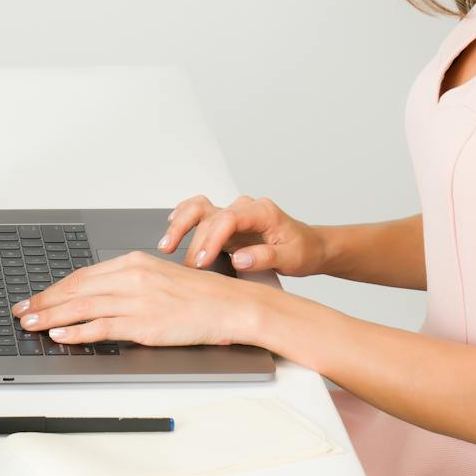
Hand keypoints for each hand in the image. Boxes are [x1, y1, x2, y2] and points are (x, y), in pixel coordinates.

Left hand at [9, 250, 264, 346]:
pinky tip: (61, 335)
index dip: (54, 288)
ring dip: (51, 316)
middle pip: (76, 289)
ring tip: (31, 324)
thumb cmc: (199, 295)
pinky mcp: (145, 324)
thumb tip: (97, 295)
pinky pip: (103, 327)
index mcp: (134, 262)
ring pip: (83, 307)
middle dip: (44, 301)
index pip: (83, 275)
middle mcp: (132, 277)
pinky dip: (78, 331)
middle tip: (21, 311)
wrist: (230, 306)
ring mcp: (138, 301)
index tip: (36, 297)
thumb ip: (129, 282)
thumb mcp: (159, 277)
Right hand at [159, 193, 325, 276]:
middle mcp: (244, 208)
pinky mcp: (225, 224)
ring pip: (199, 208)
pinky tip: (171, 228)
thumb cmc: (302, 250)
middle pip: (209, 215)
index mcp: (262, 212)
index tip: (203, 261)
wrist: (309, 246)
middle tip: (187, 267)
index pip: (228, 219)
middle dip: (194, 241)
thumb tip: (239, 258)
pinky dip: (183, 218)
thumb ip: (265, 257)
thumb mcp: (291, 258)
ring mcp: (233, 214)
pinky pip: (199, 214)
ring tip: (166, 245)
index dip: (212, 239)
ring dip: (180, 224)